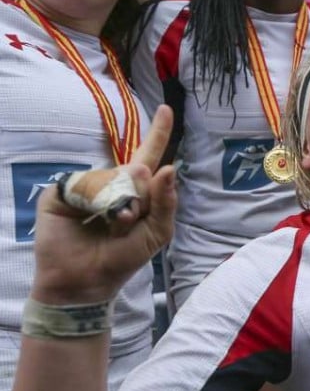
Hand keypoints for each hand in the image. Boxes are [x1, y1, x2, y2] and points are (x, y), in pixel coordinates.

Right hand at [31, 106, 176, 304]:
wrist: (87, 281)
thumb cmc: (123, 258)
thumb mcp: (156, 233)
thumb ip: (166, 202)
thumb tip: (168, 168)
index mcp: (136, 189)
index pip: (149, 155)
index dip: (158, 132)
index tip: (166, 109)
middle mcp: (111, 181)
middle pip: (137, 169)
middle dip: (141, 197)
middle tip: (129, 224)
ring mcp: (85, 185)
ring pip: (113, 178)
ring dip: (118, 206)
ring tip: (111, 227)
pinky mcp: (61, 193)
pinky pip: (86, 186)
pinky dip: (95, 204)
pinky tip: (88, 220)